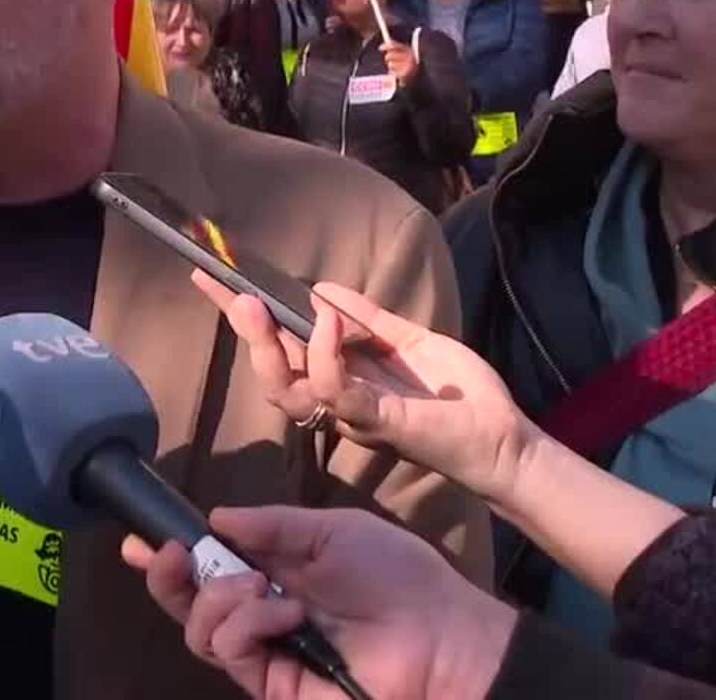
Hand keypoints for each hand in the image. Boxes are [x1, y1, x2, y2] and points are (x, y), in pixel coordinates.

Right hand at [123, 506, 514, 699]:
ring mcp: (266, 652)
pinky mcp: (272, 685)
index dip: (172, 555)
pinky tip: (286, 613)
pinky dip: (248, 624)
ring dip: (219, 599)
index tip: (139, 540)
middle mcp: (262, 614)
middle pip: (189, 604)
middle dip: (167, 578)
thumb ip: (273, 525)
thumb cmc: (399, 578)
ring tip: (262, 589)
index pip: (211, 565)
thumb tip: (217, 518)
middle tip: (168, 556)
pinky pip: (230, 652)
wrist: (442, 638)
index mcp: (276, 575)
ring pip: (199, 630)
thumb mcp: (334, 531)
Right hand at [190, 275, 537, 504]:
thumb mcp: (410, 341)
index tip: (212, 278)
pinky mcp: (377, 421)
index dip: (245, 320)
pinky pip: (337, 393)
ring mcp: (353, 415)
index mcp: (340, 382)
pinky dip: (326, 356)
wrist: (503, 437)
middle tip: (232, 294)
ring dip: (269, 348)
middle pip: (272, 374)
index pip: (280, 350)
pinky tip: (327, 321)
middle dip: (246, 333)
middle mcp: (337, 403)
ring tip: (258, 306)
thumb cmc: (460, 398)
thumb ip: (368, 319)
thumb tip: (320, 289)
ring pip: (289, 390)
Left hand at [381, 41, 418, 86]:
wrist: (419, 81)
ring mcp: (407, 66)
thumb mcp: (406, 56)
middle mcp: (409, 58)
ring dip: (392, 68)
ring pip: (390, 64)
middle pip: (390, 55)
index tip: (380, 48)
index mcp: (410, 51)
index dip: (386, 46)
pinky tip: (399, 75)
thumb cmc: (410, 67)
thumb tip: (385, 45)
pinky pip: (392, 73)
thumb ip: (397, 49)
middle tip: (390, 61)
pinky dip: (394, 74)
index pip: (396, 46)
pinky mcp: (404, 74)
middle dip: (388, 58)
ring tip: (398, 70)